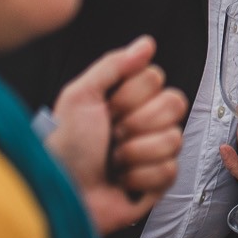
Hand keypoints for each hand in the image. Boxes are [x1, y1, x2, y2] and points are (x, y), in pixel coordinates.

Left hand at [45, 35, 188, 235]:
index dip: (132, 96)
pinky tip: (122, 180)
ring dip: (136, 153)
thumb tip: (146, 43)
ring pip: (174, 139)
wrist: (63, 193)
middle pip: (175, 104)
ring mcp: (153, 152)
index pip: (157, 78)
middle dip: (138, 123)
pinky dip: (140, 178)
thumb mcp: (80, 96)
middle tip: (112, 136)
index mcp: (127, 100)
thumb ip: (113, 64)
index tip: (107, 110)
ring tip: (113, 161)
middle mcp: (143, 123)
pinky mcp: (158, 182)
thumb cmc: (65, 147)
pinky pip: (170, 171)